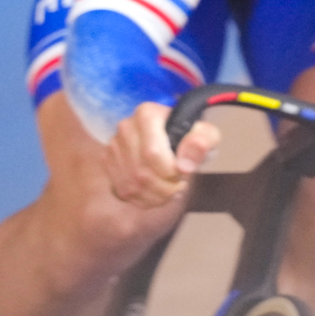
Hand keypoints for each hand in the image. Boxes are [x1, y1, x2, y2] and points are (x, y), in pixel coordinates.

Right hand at [104, 101, 219, 207]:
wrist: (172, 138)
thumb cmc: (189, 136)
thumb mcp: (205, 134)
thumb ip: (201, 143)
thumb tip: (185, 165)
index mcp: (147, 115)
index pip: (152, 154)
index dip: (171, 172)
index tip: (184, 174)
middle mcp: (125, 128)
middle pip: (141, 173)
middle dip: (165, 188)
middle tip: (179, 185)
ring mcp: (114, 146)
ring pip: (132, 185)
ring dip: (156, 196)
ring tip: (171, 191)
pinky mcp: (109, 163)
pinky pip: (123, 191)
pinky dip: (144, 200)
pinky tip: (158, 194)